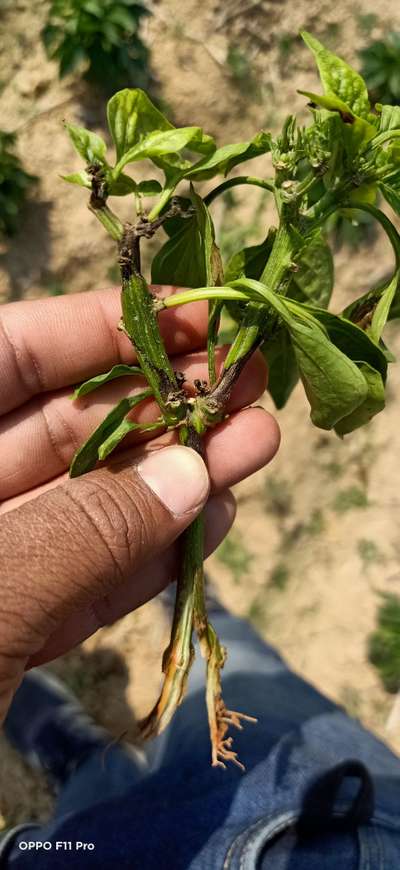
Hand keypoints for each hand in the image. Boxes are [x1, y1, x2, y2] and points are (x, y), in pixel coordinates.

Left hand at [0, 286, 279, 721]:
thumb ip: (76, 537)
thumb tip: (188, 477)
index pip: (0, 355)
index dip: (99, 328)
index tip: (194, 315)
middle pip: (52, 429)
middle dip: (154, 405)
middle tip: (244, 387)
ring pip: (75, 509)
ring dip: (166, 483)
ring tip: (250, 450)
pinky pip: (74, 583)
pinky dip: (140, 560)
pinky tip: (207, 527)